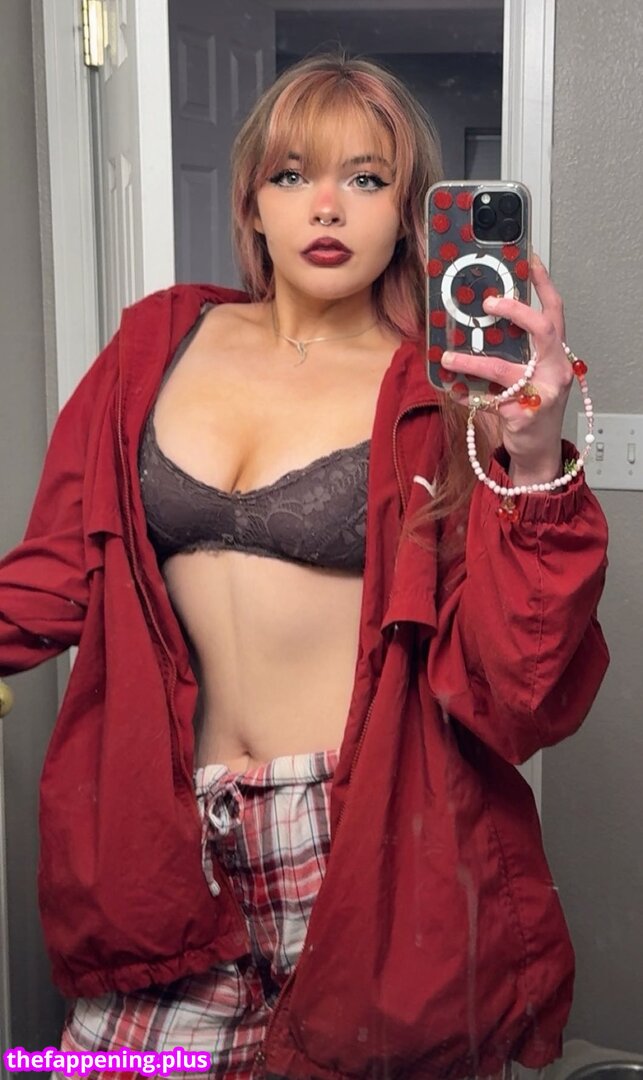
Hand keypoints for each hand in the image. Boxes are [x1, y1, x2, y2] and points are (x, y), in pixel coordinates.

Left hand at [441, 254, 572, 485]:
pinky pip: (487, 400)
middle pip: (542, 330)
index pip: (555, 312)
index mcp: (556, 355)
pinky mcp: (523, 416)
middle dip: (515, 312)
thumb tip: (479, 325)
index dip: (543, 285)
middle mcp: (555, 370)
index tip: (528, 261)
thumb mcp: (532, 375)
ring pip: (504, 369)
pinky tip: (453, 391)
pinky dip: (467, 395)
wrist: (538, 451)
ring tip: (447, 357)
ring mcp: (542, 393)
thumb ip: (516, 352)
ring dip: (472, 362)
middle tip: (489, 303)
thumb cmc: (532, 408)